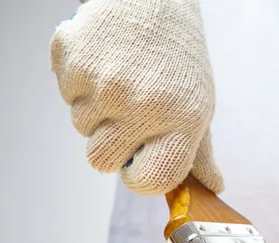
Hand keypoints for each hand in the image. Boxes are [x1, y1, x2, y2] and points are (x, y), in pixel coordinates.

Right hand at [50, 0, 223, 194]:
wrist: (155, 1)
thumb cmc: (180, 62)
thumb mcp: (200, 105)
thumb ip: (200, 152)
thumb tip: (213, 188)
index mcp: (183, 120)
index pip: (152, 180)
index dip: (140, 178)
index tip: (140, 165)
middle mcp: (143, 105)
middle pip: (101, 161)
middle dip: (111, 144)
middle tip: (129, 114)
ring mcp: (105, 83)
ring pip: (80, 128)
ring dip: (96, 112)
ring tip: (121, 80)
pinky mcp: (74, 61)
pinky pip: (65, 96)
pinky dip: (79, 85)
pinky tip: (104, 64)